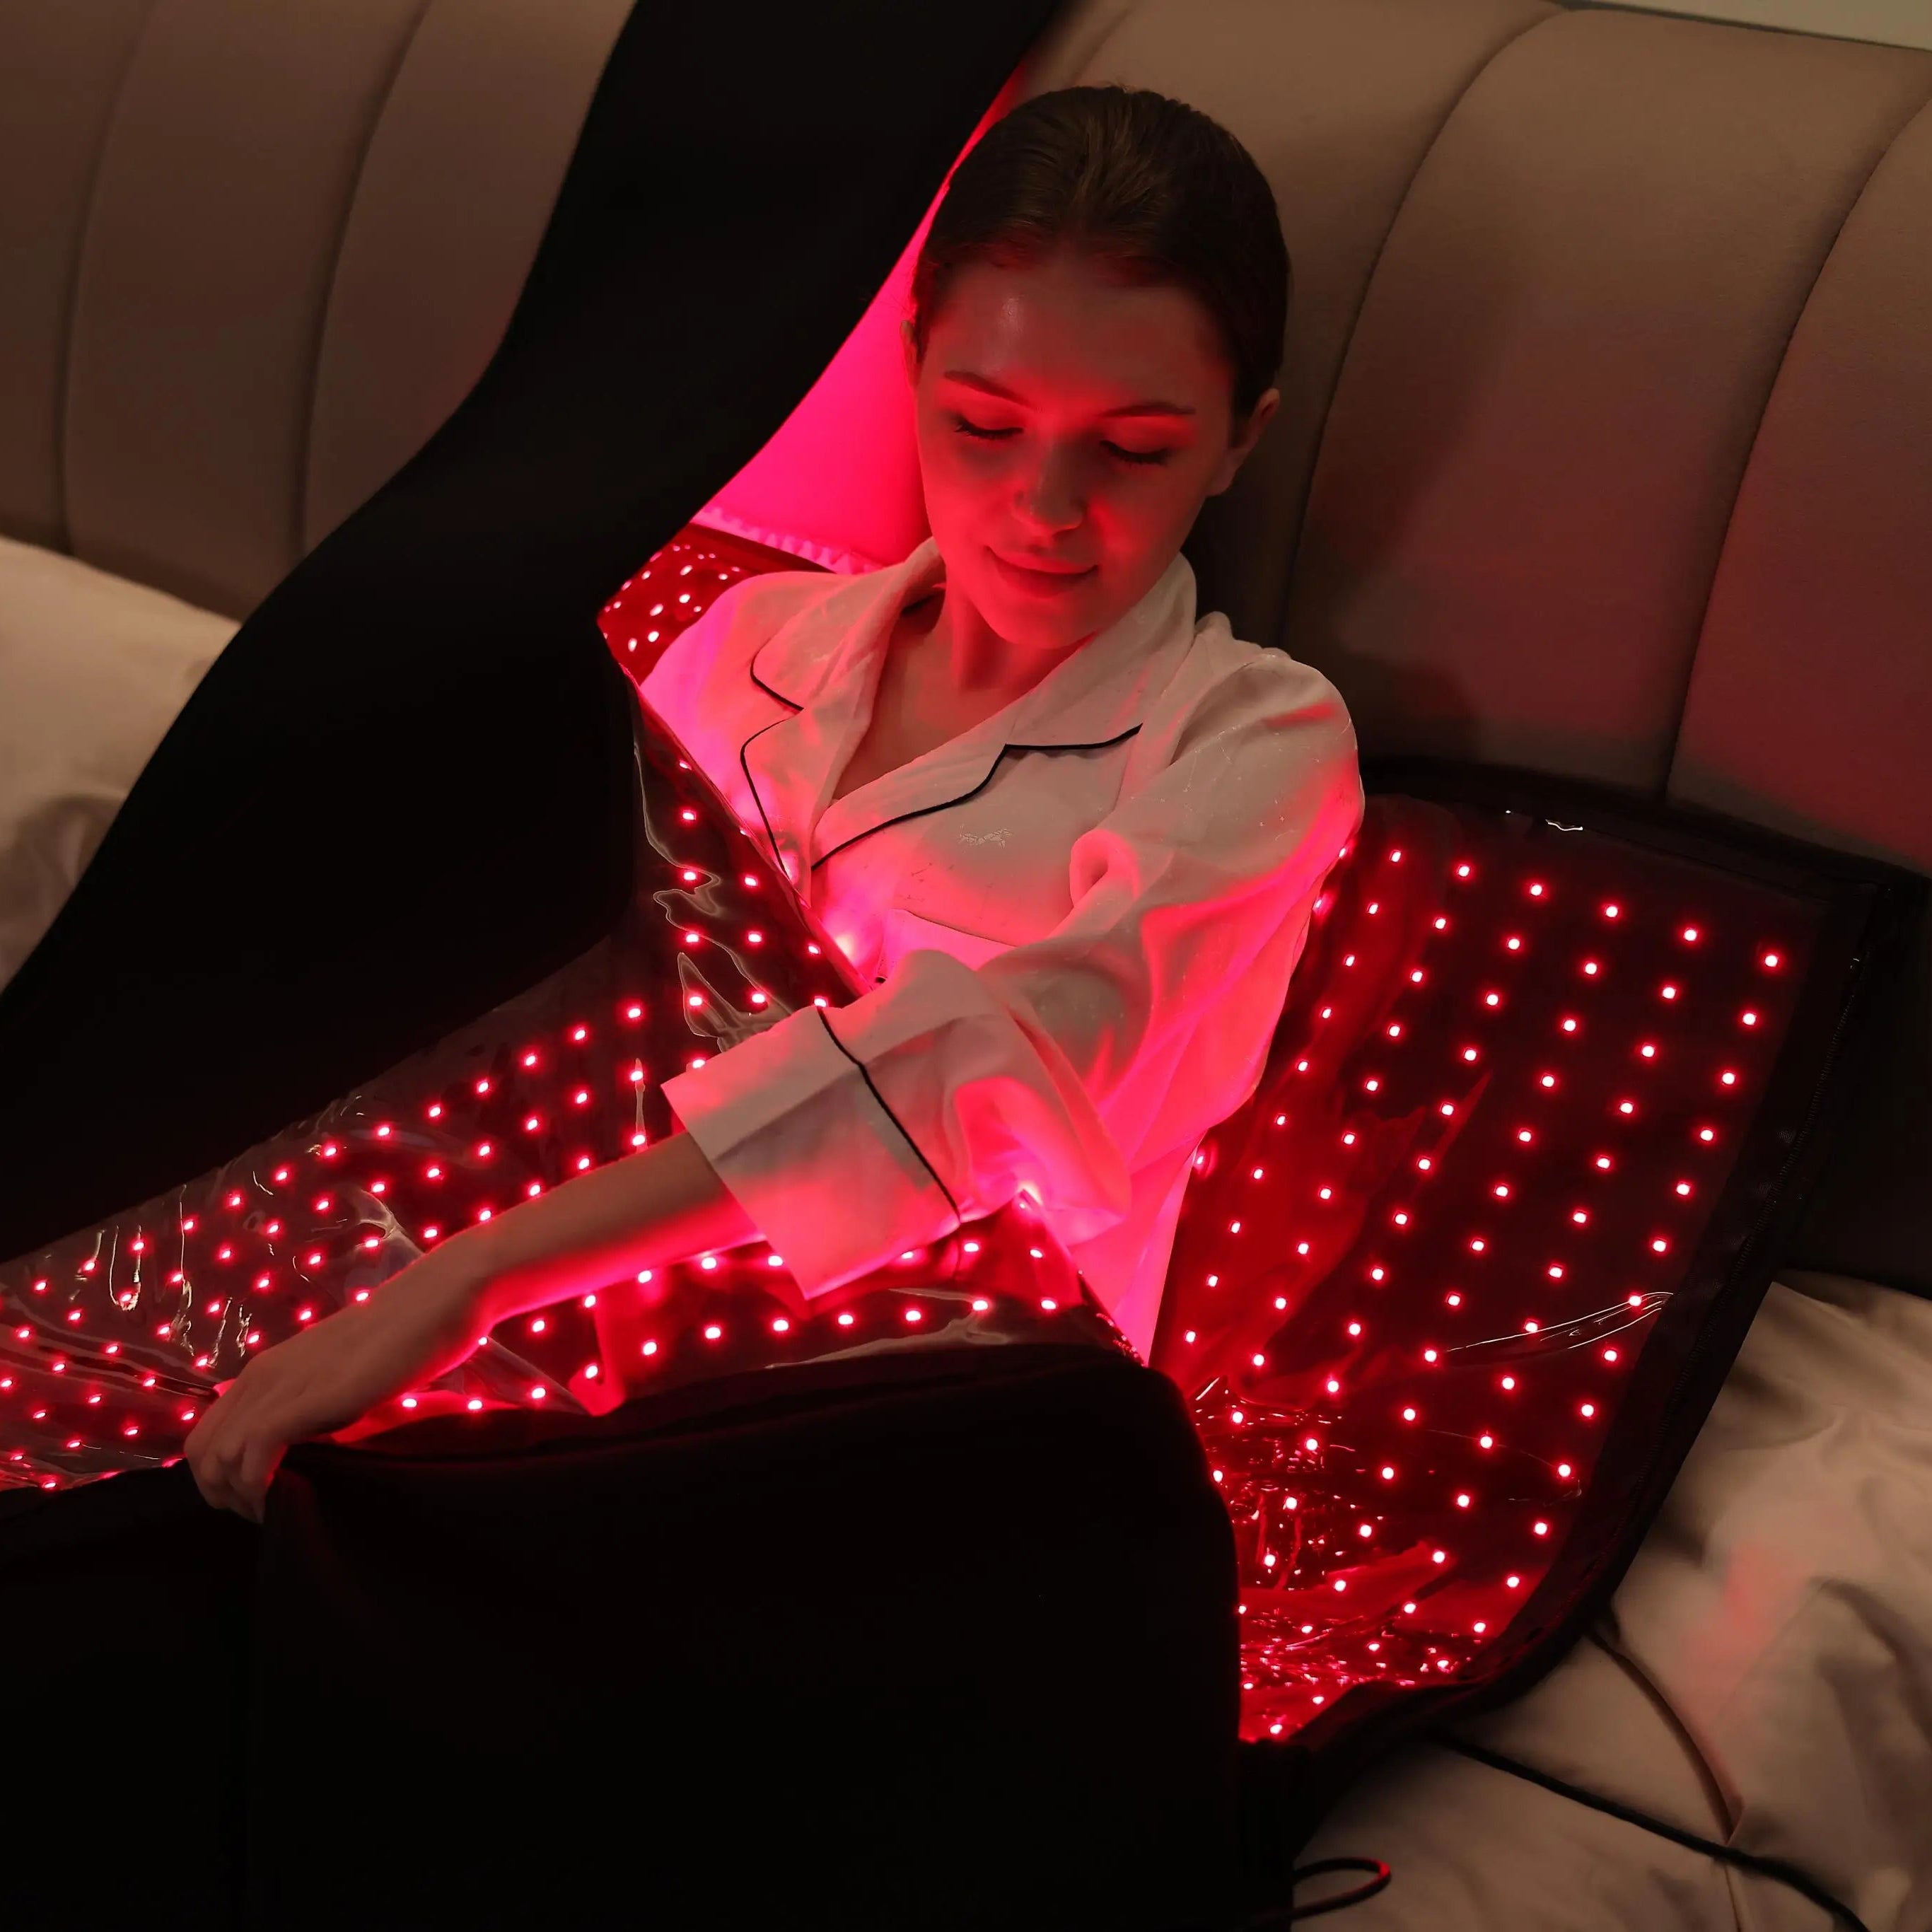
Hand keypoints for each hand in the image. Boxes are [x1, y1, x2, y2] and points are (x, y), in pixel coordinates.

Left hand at [183, 1249, 484, 1522]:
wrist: (440, 1299)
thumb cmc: (404, 1338)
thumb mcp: (342, 1377)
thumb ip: (313, 1404)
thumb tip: (300, 1445)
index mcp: (265, 1370)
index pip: (206, 1437)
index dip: (220, 1480)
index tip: (260, 1500)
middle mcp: (263, 1375)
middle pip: (201, 1453)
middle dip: (223, 1496)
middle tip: (266, 1514)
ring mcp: (286, 1383)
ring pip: (219, 1456)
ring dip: (241, 1498)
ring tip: (278, 1512)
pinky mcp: (314, 1395)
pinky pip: (255, 1450)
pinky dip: (260, 1486)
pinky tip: (288, 1498)